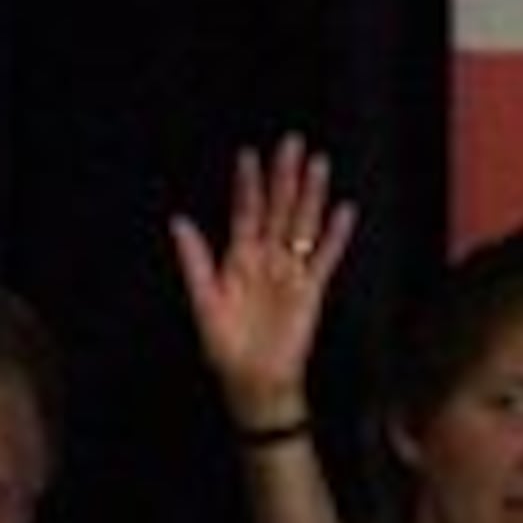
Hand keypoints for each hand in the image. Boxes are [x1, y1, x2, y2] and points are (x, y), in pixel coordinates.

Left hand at [168, 136, 354, 429]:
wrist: (253, 380)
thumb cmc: (224, 346)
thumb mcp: (203, 301)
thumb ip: (195, 260)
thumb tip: (178, 220)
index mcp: (237, 260)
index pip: (245, 213)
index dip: (247, 184)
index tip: (249, 154)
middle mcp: (266, 259)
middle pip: (278, 209)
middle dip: (284, 177)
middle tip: (292, 142)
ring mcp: (290, 272)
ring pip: (303, 224)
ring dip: (311, 195)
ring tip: (319, 163)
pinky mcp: (311, 290)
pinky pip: (325, 257)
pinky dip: (335, 235)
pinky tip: (344, 211)